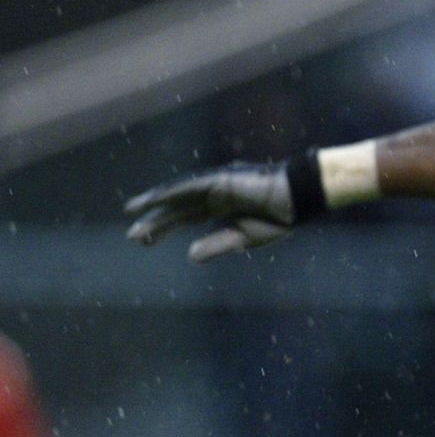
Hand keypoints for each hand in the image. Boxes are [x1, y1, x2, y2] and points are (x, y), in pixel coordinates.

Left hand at [123, 156, 321, 261]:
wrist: (299, 198)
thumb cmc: (280, 216)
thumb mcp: (244, 237)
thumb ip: (218, 244)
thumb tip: (190, 256)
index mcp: (222, 206)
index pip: (186, 217)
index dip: (165, 228)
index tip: (145, 240)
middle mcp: (214, 193)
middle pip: (177, 208)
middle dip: (156, 221)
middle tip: (132, 235)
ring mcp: (216, 184)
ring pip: (178, 194)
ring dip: (155, 202)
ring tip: (132, 212)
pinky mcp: (220, 180)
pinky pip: (190, 186)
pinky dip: (171, 192)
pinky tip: (153, 200)